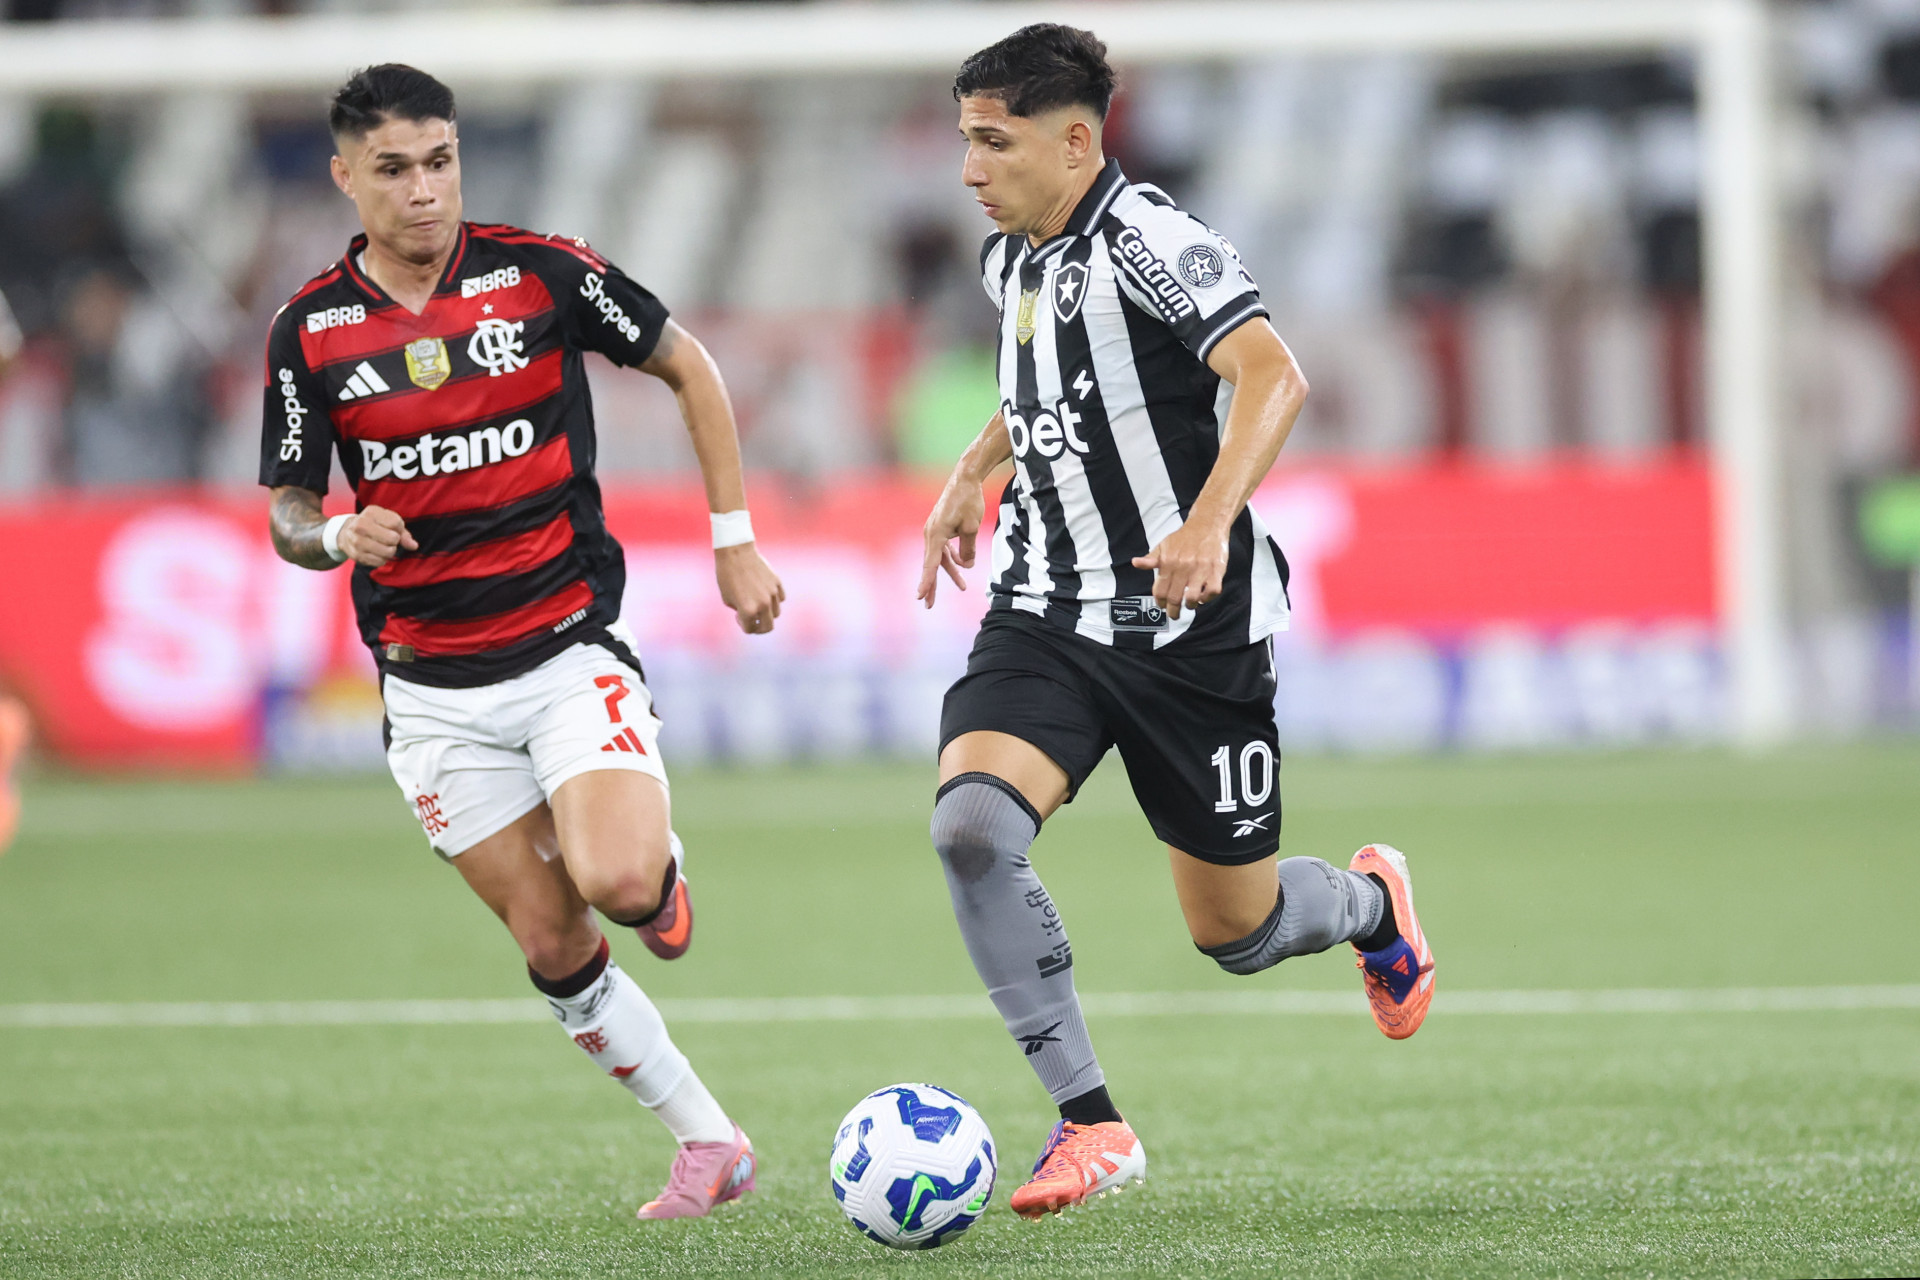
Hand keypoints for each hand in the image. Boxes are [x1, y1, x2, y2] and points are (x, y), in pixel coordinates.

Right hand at [338, 506, 416, 567]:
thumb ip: (403, 533)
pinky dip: (383, 560)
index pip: (396, 523)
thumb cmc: (374, 526)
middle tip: (389, 540)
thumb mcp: (388, 522)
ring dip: (390, 552)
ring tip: (384, 547)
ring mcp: (357, 540)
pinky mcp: (356, 555)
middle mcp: (361, 524)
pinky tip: (377, 553)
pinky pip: (380, 561)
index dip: (399, 529)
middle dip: (395, 541)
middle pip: (392, 538)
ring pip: (387, 552)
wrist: (346, 532)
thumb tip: (414, 546)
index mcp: (371, 512)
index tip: (392, 529)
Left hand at [716, 543, 784, 634]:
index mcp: (748, 611)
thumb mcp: (727, 598)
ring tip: (757, 605)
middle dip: (759, 628)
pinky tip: (764, 593)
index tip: (737, 615)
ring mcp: (772, 593)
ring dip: (767, 613)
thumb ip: (740, 611)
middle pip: (768, 627)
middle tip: (752, 621)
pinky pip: (780, 598)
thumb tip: (752, 616)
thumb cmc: (726, 575)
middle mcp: (763, 604)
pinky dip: (774, 600)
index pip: (749, 629)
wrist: (735, 552)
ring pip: (776, 613)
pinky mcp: (777, 583)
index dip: (742, 624)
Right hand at [917, 471, 986, 607]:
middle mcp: (930, 534)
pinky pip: (944, 548)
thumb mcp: (972, 527)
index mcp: (935, 534)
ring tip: (963, 587)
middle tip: (929, 605)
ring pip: (940, 557)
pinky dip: (952, 557)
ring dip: (950, 572)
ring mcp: (934, 530)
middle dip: (932, 585)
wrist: (965, 479)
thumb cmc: (968, 501)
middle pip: (931, 565)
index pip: (930, 564)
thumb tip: (967, 565)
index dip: (926, 582)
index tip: (920, 596)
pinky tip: (963, 564)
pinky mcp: (940, 527)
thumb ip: (968, 548)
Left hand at [1132, 518, 1228, 619]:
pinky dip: (1206, 598)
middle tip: (1174, 614)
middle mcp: (1183, 566)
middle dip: (1172, 610)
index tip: (1161, 606)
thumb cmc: (1185, 537)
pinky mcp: (1216, 570)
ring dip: (1189, 606)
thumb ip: (1151, 558)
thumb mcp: (1164, 545)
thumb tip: (1136, 563)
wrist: (1207, 524)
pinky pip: (1212, 591)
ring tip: (1188, 605)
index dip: (1159, 602)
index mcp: (1168, 562)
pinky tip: (1203, 596)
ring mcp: (1200, 569)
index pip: (1160, 590)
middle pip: (1174, 597)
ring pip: (1192, 598)